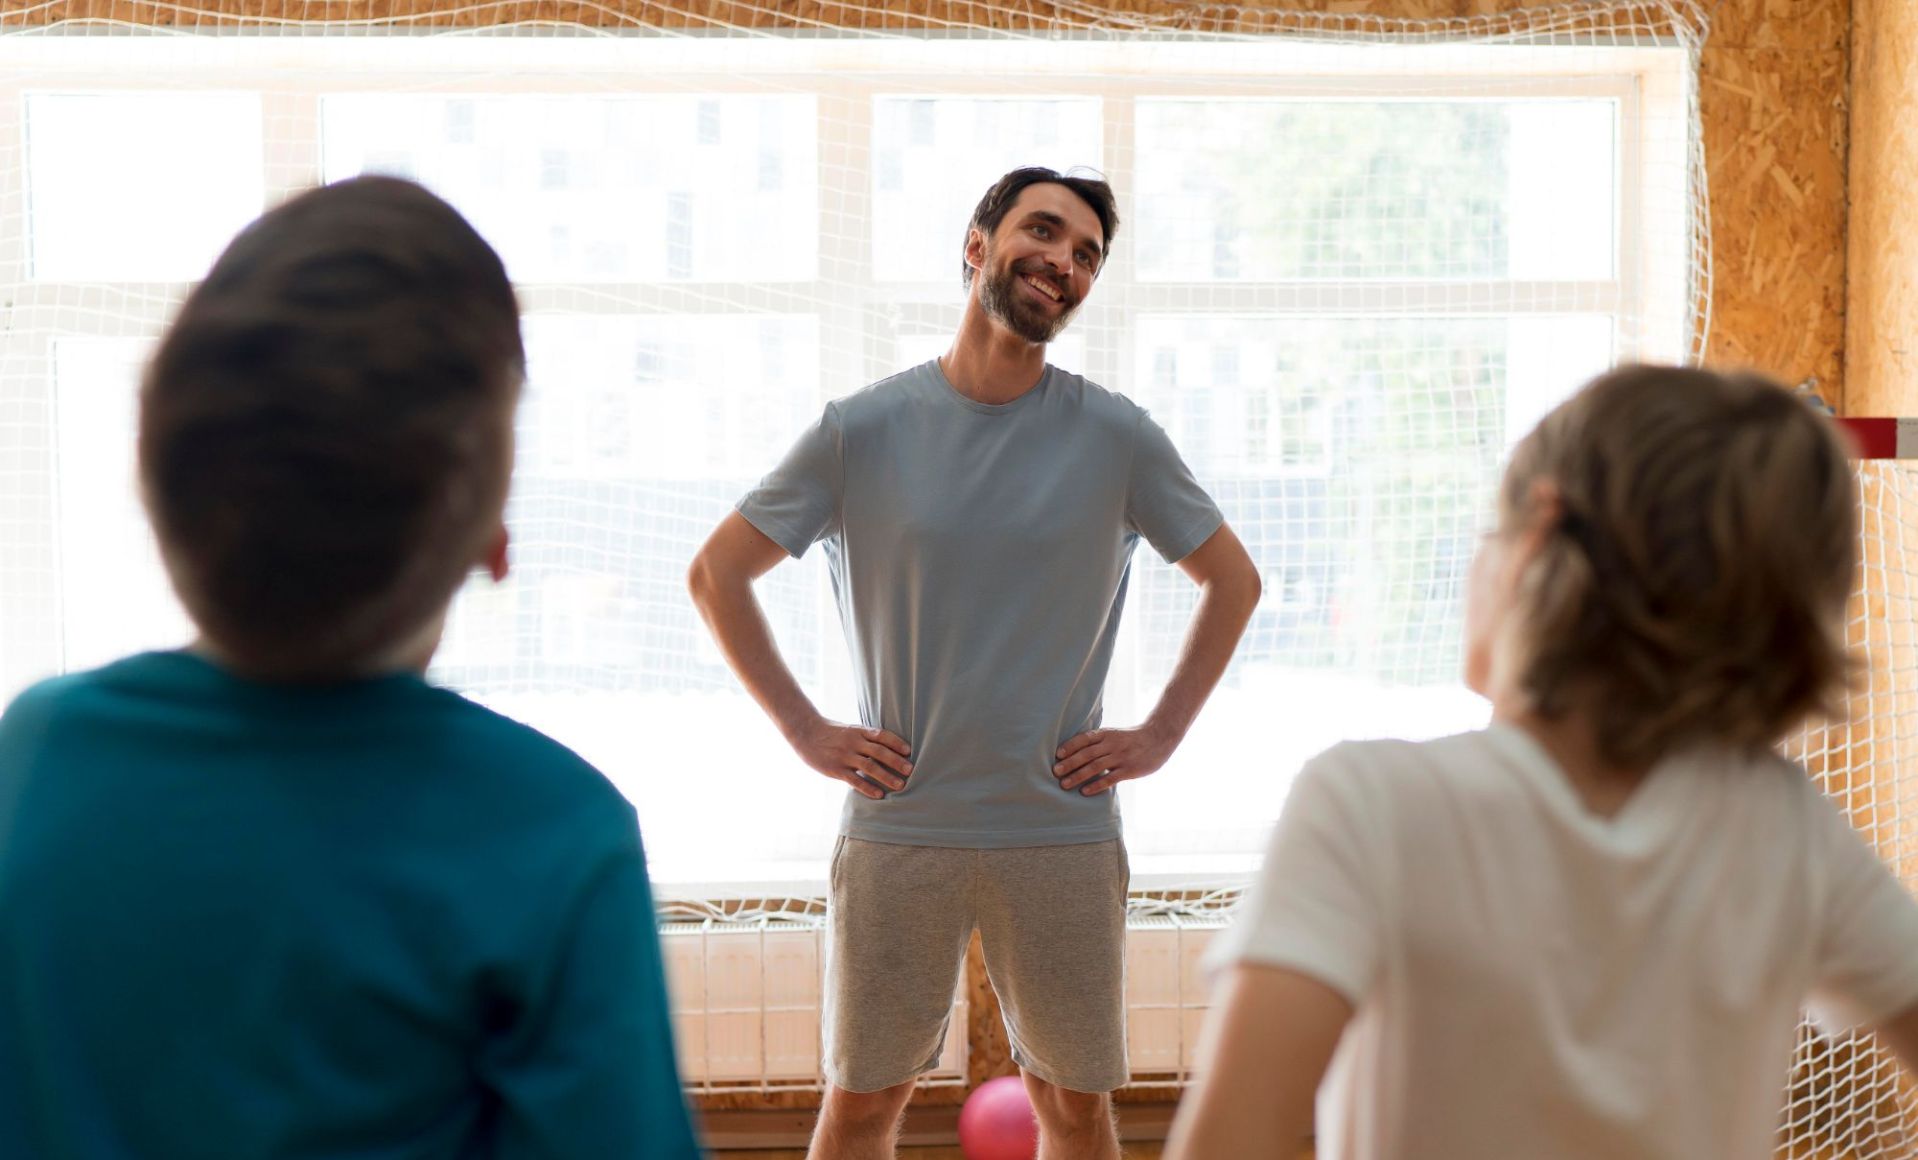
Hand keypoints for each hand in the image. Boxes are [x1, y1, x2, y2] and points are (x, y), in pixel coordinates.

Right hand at [787, 716, 912, 799]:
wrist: (805, 733)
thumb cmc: (831, 733)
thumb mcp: (850, 730)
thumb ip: (866, 738)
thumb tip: (887, 747)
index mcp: (859, 731)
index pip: (882, 735)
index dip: (896, 743)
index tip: (909, 751)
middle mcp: (854, 743)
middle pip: (879, 752)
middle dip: (896, 761)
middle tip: (910, 770)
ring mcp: (845, 756)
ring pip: (870, 767)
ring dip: (886, 776)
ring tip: (900, 785)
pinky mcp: (836, 769)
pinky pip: (855, 780)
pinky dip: (868, 788)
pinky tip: (879, 795)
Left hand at [1053, 722, 1178, 794]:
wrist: (1160, 737)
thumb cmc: (1133, 738)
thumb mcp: (1115, 734)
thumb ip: (1099, 741)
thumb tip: (1076, 751)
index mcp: (1106, 734)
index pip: (1084, 739)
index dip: (1070, 746)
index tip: (1057, 755)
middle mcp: (1112, 744)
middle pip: (1086, 754)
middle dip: (1069, 763)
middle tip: (1055, 772)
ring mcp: (1121, 757)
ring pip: (1095, 766)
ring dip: (1078, 775)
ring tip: (1064, 784)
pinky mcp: (1129, 770)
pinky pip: (1110, 778)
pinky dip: (1096, 785)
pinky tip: (1085, 791)